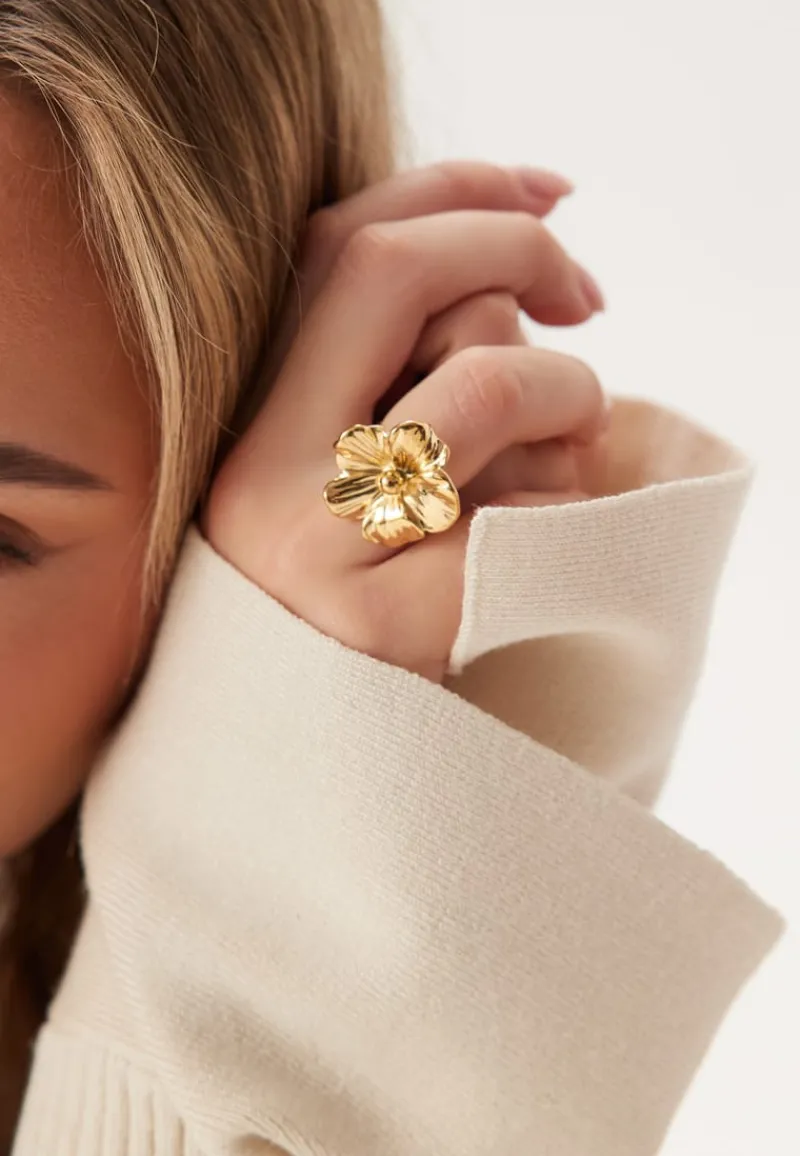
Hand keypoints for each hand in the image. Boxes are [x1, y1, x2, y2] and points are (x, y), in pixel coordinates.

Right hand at [202, 162, 606, 683]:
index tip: (552, 194)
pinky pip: (531, 506)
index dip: (455, 188)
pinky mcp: (396, 625)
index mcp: (244, 421)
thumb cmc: (358, 589)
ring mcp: (325, 551)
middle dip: (525, 259)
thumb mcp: (353, 458)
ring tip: (565, 443)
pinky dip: (566, 503)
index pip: (337, 244)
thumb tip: (531, 226)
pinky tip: (538, 541)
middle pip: (402, 276)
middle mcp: (263, 475)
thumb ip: (400, 354)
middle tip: (586, 306)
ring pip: (490, 380)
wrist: (304, 758)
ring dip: (570, 391)